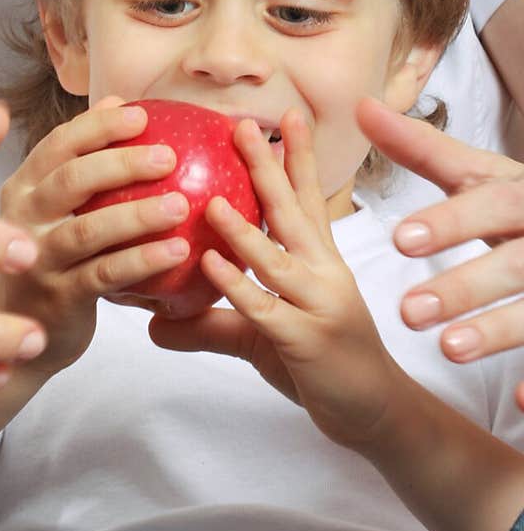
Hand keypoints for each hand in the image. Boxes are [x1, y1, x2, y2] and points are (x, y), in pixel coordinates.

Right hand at [0, 97, 189, 373]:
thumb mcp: (55, 206)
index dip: (98, 125)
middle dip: (121, 163)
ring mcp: (39, 259)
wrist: (13, 330)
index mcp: (24, 186)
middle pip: (71, 180)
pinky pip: (106, 274)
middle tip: (170, 156)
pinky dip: (143, 260)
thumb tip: (119, 98)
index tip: (141, 114)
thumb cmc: (50, 254)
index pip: (59, 144)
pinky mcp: (59, 297)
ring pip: (89, 229)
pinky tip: (178, 250)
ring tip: (182, 204)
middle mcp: (24, 218)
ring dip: (138, 215)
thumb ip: (81, 157)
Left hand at [150, 112, 403, 448]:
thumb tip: (154, 322)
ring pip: (275, 258)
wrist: (376, 414)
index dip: (298, 157)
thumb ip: (213, 322)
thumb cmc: (323, 364)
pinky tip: (209, 265)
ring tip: (209, 201)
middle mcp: (324, 273)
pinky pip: (265, 308)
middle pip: (292, 212)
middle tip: (242, 125)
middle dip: (269, 167)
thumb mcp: (264, 335)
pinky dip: (237, 285)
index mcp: (321, 261)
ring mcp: (319, 304)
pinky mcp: (307, 340)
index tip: (287, 116)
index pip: (309, 199)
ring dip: (242, 228)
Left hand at [356, 96, 523, 385]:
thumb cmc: (522, 204)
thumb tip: (362, 107)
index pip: (489, 202)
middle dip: (465, 286)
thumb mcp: (483, 173)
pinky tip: (522, 404)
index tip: (399, 239)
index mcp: (523, 195)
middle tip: (407, 312)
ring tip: (447, 350)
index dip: (450, 221)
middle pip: (515, 261)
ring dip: (498, 331)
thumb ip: (423, 148)